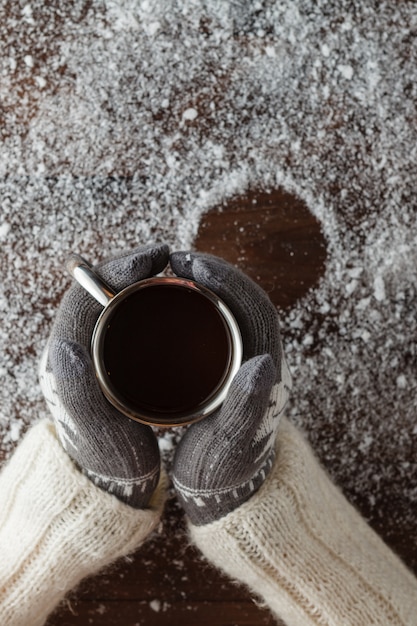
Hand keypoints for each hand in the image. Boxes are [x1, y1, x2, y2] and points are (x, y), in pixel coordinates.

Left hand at [39, 244, 169, 508]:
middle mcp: (83, 346)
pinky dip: (167, 301)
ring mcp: (107, 351)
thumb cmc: (108, 464)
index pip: (86, 294)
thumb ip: (78, 399)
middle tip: (181, 259)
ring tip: (190, 272)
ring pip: (129, 300)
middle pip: (110, 289)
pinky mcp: (126, 359)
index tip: (159, 256)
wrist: (115, 487)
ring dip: (157, 280)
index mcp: (66, 357)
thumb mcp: (94, 437)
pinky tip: (192, 301)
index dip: (121, 268)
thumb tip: (67, 350)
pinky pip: (144, 317)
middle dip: (143, 266)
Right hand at [170, 252, 291, 524]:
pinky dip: (182, 301)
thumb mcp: (235, 445)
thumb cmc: (229, 471)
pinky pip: (203, 320)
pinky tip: (154, 299)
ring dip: (193, 281)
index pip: (254, 306)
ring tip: (159, 269)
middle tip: (167, 257)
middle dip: (205, 270)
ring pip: (218, 304)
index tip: (191, 263)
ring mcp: (235, 356)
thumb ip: (250, 409)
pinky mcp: (215, 363)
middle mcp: (254, 354)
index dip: (226, 278)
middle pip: (235, 296)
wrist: (226, 491)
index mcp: (264, 366)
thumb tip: (263, 364)